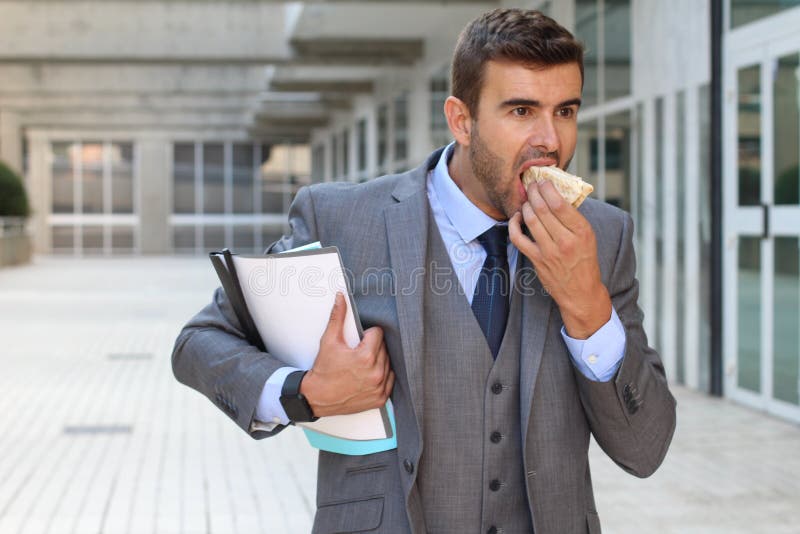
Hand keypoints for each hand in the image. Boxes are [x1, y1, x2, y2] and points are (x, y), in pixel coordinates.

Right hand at [300, 292, 394, 416]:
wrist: (316, 397)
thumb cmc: (323, 370)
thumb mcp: (329, 341)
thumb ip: (337, 317)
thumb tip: (341, 297)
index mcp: (365, 357)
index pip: (378, 333)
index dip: (367, 334)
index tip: (358, 340)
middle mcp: (375, 373)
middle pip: (384, 348)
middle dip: (372, 347)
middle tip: (357, 352)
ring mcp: (379, 387)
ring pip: (388, 363)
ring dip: (378, 360)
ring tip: (362, 364)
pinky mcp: (380, 398)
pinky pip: (390, 380)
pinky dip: (382, 376)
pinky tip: (369, 374)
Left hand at [509, 180, 611, 338]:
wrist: (581, 292)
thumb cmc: (585, 261)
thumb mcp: (588, 237)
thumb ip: (573, 218)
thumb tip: (556, 194)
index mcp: (582, 232)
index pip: (560, 203)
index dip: (548, 189)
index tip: (543, 182)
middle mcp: (566, 241)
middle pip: (542, 209)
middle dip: (534, 193)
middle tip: (532, 186)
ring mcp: (549, 252)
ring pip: (530, 220)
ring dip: (525, 206)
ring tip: (527, 200)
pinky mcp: (536, 260)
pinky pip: (518, 238)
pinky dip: (514, 224)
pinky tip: (517, 217)